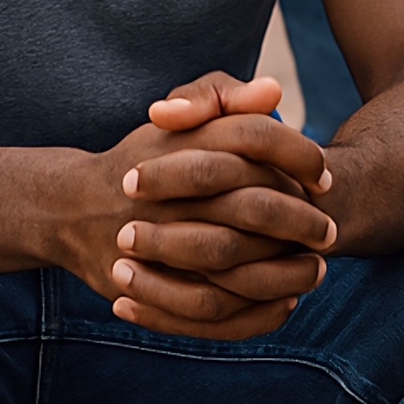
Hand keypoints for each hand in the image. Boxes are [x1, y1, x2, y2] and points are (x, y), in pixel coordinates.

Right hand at [62, 74, 335, 340]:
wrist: (74, 206)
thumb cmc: (146, 156)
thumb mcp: (181, 116)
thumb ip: (226, 97)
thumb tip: (274, 91)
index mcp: (183, 142)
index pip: (254, 137)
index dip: (298, 156)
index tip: (324, 176)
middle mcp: (170, 190)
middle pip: (251, 205)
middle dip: (301, 221)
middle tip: (330, 232)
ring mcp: (155, 242)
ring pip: (234, 264)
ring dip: (284, 272)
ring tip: (315, 271)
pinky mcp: (148, 285)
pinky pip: (212, 310)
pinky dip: (254, 312)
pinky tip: (283, 303)